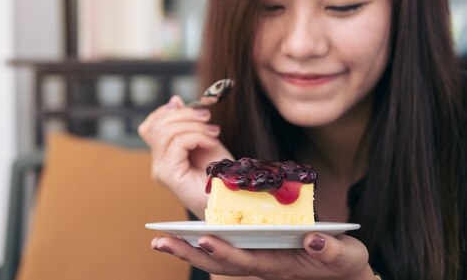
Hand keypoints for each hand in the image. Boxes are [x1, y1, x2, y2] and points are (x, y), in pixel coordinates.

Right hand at [138, 95, 232, 216]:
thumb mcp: (204, 139)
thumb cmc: (221, 174)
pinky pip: (178, 143)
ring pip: (167, 132)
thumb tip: (174, 99)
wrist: (233, 199)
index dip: (167, 111)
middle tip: (208, 117)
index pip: (150, 126)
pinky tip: (211, 142)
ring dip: (194, 125)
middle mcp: (158, 164)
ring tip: (213, 131)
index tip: (193, 108)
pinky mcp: (169, 176)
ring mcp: (161, 171)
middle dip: (185, 114)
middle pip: (158, 125)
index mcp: (164, 155)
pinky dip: (197, 136)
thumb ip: (188, 122)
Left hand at [151, 232, 374, 279]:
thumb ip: (333, 252)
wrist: (347, 274)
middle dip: (190, 253)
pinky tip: (184, 235)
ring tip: (160, 240)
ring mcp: (256, 259)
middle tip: (160, 242)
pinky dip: (202, 242)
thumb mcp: (349, 258)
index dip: (225, 251)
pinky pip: (225, 248)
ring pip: (217, 257)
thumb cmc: (347, 265)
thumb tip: (313, 240)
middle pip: (220, 263)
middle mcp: (262, 265)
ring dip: (188, 249)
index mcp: (280, 266)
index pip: (247, 261)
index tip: (204, 238)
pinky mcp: (256, 251)